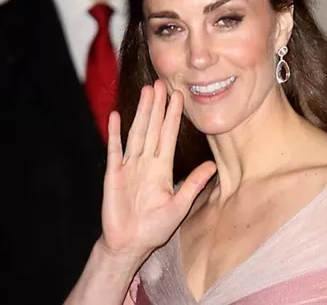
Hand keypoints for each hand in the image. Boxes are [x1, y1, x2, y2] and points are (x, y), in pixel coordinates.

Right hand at [100, 80, 215, 256]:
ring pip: (136, 133)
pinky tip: (115, 116)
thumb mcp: (179, 207)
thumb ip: (193, 185)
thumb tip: (213, 166)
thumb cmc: (154, 228)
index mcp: (162, 169)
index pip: (169, 136)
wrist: (128, 244)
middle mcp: (146, 163)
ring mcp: (129, 167)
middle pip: (153, 128)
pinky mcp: (114, 174)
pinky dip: (114, 133)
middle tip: (161, 82)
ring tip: (145, 92)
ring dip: (141, 113)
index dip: (173, 116)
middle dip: (157, 105)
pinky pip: (114, 150)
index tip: (179, 96)